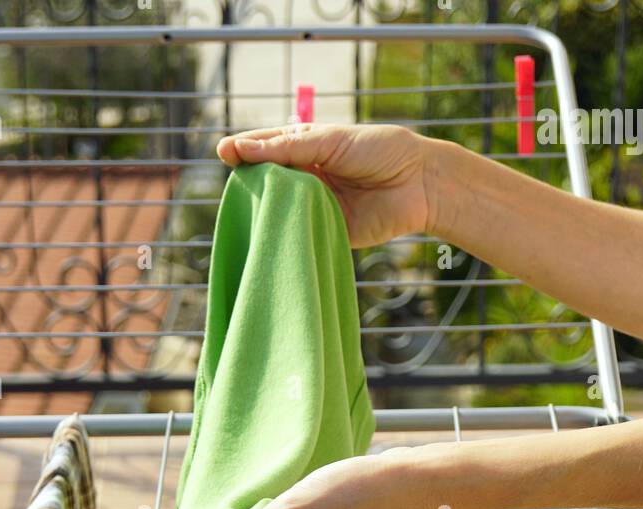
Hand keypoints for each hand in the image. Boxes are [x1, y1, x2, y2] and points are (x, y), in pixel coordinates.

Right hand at [216, 123, 430, 247]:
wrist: (418, 183)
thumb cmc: (379, 150)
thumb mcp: (331, 139)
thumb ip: (288, 147)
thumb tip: (241, 150)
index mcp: (307, 148)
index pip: (267, 148)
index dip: (245, 150)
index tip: (224, 153)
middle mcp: (307, 177)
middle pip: (269, 180)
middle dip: (252, 182)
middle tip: (235, 184)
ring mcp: (316, 205)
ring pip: (281, 209)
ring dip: (267, 210)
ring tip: (248, 208)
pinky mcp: (327, 232)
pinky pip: (301, 234)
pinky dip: (287, 234)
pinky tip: (270, 233)